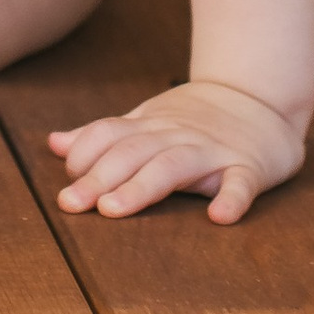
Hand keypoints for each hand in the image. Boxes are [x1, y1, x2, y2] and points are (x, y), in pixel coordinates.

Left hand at [47, 77, 305, 225]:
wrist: (260, 98)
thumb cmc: (195, 120)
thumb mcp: (146, 122)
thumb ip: (104, 137)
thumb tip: (53, 144)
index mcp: (150, 127)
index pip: (109, 135)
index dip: (84, 157)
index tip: (66, 186)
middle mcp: (176, 135)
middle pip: (132, 153)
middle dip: (98, 178)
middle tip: (71, 204)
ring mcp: (213, 150)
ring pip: (173, 165)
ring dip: (142, 186)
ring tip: (113, 209)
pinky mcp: (249, 166)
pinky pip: (241, 182)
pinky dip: (232, 198)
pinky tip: (219, 216)